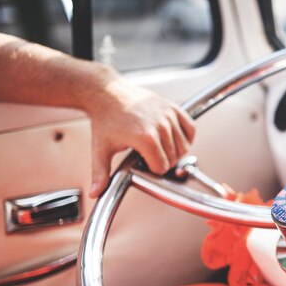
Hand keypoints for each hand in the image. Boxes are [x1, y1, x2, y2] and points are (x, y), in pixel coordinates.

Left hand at [85, 76, 195, 197]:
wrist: (108, 93)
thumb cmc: (106, 119)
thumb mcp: (101, 148)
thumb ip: (101, 173)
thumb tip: (95, 192)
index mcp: (145, 137)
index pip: (162, 167)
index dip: (153, 169)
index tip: (143, 164)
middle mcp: (160, 125)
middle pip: (174, 158)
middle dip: (163, 161)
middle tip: (149, 156)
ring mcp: (168, 115)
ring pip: (184, 146)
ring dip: (175, 152)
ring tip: (160, 148)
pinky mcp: (173, 107)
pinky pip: (190, 128)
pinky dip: (187, 137)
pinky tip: (174, 139)